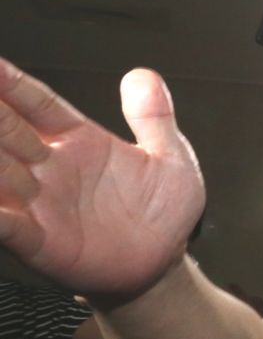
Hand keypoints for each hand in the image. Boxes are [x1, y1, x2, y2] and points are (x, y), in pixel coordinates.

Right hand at [0, 60, 203, 300]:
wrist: (162, 264)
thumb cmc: (163, 213)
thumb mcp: (170, 158)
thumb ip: (155, 117)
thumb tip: (143, 75)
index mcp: (79, 141)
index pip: (37, 103)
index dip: (12, 82)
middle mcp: (50, 168)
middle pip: (6, 130)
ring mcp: (40, 202)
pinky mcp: (39, 240)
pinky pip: (6, 225)